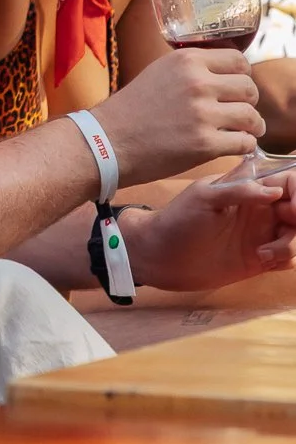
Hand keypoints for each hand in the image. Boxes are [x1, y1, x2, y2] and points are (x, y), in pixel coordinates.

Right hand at [95, 45, 263, 185]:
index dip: (243, 76)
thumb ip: (192, 70)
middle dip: (249, 102)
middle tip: (241, 113)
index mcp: (187, 60)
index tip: (238, 88)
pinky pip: (244, 143)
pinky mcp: (205, 144)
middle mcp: (197, 82)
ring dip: (252, 127)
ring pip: (251, 116)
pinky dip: (244, 146)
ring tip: (244, 132)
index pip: (239, 61)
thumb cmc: (132, 109)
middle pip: (249, 88)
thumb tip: (225, 75)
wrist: (108, 141)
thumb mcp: (160, 72)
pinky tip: (232, 146)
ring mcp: (202, 114)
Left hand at [128, 166, 295, 290]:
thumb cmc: (177, 220)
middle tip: (283, 230)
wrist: (160, 256)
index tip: (293, 209)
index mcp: (249, 188)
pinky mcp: (259, 260)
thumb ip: (239, 190)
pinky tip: (262, 261)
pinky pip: (289, 258)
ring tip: (264, 253)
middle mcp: (261, 210)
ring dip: (292, 245)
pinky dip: (287, 260)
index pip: (289, 181)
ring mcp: (261, 235)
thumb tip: (275, 191)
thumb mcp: (204, 197)